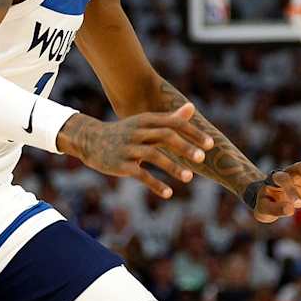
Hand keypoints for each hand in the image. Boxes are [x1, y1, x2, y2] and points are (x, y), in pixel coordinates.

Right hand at [58, 104, 213, 198]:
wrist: (90, 140)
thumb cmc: (125, 132)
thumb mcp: (146, 123)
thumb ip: (170, 118)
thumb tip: (191, 107)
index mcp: (146, 120)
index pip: (174, 123)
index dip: (192, 133)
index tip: (210, 144)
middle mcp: (138, 131)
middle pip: (165, 136)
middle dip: (185, 147)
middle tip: (202, 159)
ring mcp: (128, 148)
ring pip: (154, 155)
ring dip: (173, 167)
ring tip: (189, 178)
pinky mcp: (121, 165)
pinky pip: (140, 174)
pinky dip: (155, 184)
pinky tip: (168, 193)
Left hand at [247, 155, 300, 222]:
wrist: (268, 196)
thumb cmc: (266, 204)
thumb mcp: (265, 211)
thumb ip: (276, 210)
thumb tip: (291, 209)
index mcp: (274, 179)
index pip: (284, 178)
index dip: (291, 190)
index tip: (299, 206)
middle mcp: (288, 171)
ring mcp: (299, 171)